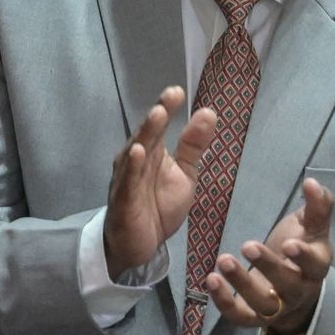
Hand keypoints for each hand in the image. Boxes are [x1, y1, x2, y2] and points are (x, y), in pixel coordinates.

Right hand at [103, 86, 219, 277]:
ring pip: (136, 151)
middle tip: (170, 97)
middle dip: (158, 116)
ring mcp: (127, 178)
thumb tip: (209, 112)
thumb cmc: (159, 205)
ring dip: (146, 134)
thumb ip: (193, 145)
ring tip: (157, 115)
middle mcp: (136, 159)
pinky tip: (137, 151)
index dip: (167, 107)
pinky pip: (128, 180)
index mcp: (152, 151)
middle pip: (148, 134)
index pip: (159, 125)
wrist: (140, 244)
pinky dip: (132, 166)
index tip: (178, 90)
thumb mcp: (184, 175)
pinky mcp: (124, 199)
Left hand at [208, 179, 334, 334]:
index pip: (315, 265)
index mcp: (315, 267)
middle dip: (268, 266)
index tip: (290, 244)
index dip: (304, 257)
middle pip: (287, 285)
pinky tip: (211, 280)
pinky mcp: (253, 316)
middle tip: (248, 245)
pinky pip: (240, 317)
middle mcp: (298, 291)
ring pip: (263, 303)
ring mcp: (276, 307)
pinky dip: (224, 303)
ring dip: (242, 284)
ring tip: (223, 260)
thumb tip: (312, 182)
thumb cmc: (300, 250)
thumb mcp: (311, 228)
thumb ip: (316, 206)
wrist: (293, 291)